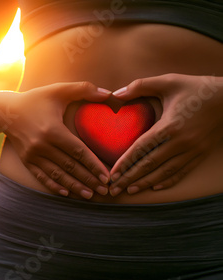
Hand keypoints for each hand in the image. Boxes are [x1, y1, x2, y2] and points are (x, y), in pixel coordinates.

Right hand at [5, 82, 111, 198]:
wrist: (6, 111)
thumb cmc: (36, 99)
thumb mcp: (58, 90)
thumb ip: (84, 89)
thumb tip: (110, 94)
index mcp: (53, 130)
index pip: (78, 152)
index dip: (94, 165)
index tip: (107, 176)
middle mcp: (42, 146)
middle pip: (70, 167)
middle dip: (89, 180)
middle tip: (105, 190)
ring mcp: (32, 155)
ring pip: (57, 175)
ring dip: (74, 187)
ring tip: (90, 195)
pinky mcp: (26, 160)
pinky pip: (42, 177)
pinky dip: (54, 186)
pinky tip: (66, 193)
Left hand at [109, 74, 222, 195]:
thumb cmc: (196, 88)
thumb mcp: (168, 81)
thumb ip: (139, 86)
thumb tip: (114, 95)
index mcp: (170, 126)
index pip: (142, 148)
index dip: (125, 162)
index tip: (112, 174)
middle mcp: (181, 142)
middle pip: (150, 165)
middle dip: (130, 178)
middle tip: (114, 189)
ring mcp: (193, 150)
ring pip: (165, 172)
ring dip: (146, 183)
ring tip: (130, 190)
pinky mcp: (201, 153)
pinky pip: (182, 171)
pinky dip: (168, 181)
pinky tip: (155, 186)